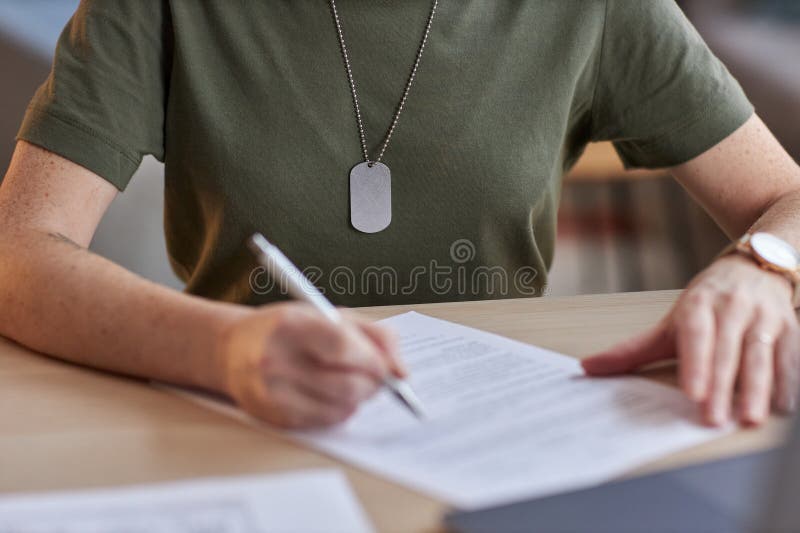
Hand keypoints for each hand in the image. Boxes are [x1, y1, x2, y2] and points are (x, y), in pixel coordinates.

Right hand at [218, 302, 404, 428]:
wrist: (232, 349)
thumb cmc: (287, 328)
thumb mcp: (327, 315)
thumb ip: (373, 335)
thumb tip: (402, 372)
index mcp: (290, 325)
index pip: (343, 347)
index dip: (373, 360)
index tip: (385, 365)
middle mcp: (275, 359)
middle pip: (346, 384)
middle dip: (372, 383)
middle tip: (376, 377)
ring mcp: (271, 391)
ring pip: (341, 407)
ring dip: (358, 398)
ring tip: (351, 382)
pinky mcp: (272, 416)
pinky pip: (325, 421)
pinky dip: (339, 410)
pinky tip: (330, 394)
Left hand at [582, 254, 799, 425]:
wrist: (755, 266)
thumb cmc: (708, 301)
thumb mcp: (670, 322)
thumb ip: (633, 349)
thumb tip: (588, 368)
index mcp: (698, 305)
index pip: (696, 336)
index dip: (695, 364)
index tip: (691, 393)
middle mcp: (733, 309)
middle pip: (727, 350)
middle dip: (721, 386)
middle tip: (712, 419)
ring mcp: (764, 318)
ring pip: (761, 355)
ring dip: (758, 388)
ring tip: (750, 419)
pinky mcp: (789, 328)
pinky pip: (791, 356)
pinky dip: (789, 382)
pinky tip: (783, 407)